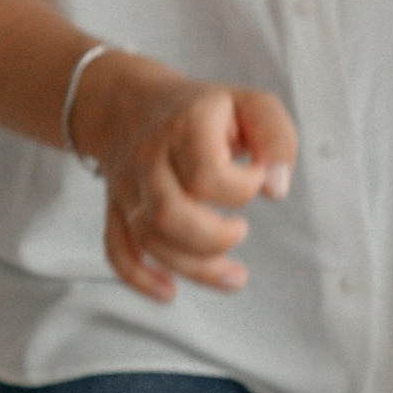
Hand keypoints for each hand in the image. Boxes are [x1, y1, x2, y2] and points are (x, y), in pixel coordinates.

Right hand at [74, 54, 294, 303]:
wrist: (128, 101)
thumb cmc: (205, 109)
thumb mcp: (250, 104)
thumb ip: (277, 139)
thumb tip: (276, 189)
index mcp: (185, 127)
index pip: (207, 174)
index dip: (243, 187)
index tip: (257, 177)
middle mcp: (149, 157)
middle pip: (168, 213)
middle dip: (214, 238)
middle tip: (241, 230)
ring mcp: (128, 186)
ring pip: (147, 238)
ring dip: (194, 268)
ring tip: (235, 276)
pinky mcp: (116, 208)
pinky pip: (116, 248)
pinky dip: (139, 277)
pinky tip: (169, 291)